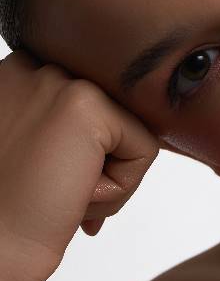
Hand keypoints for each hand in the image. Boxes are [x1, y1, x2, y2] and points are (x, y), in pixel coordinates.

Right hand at [0, 49, 159, 280]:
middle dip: (100, 164)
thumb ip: (67, 126)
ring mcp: (60, 80)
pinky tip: (74, 196)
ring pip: (133, 132)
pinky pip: (145, 150)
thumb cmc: (10, 214)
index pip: (100, 104)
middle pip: (119, 115)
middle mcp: (35, 66)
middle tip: (59, 192)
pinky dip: (121, 189)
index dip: (88, 151)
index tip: (53, 179)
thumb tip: (116, 131)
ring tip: (63, 194)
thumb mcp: (37, 149)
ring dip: (109, 178)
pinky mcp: (87, 105)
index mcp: (20, 74)